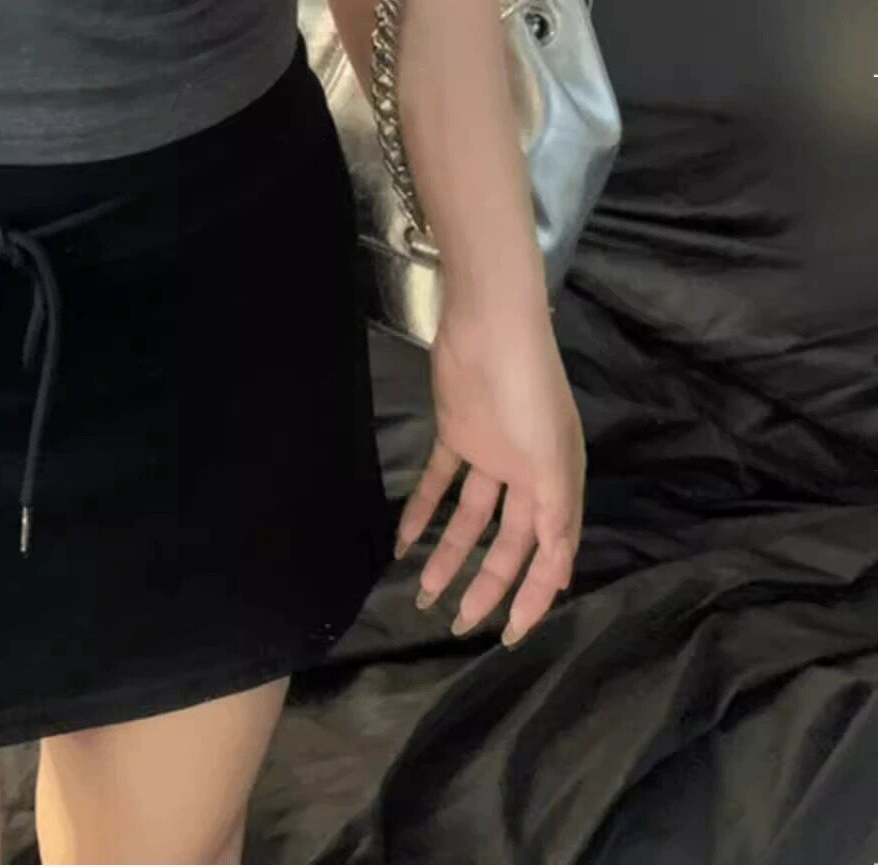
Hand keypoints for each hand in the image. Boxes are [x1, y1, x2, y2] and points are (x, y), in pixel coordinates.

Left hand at [394, 300, 584, 645]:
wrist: (490, 328)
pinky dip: (421, 512)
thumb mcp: (553, 460)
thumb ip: (557, 517)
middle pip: (506, 545)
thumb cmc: (528, 392)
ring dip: (449, 556)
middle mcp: (527, 477)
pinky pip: (437, 484)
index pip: (547, 555)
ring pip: (469, 521)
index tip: (510, 637)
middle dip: (484, 586)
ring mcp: (491, 456)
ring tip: (424, 594)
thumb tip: (561, 575)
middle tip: (456, 624)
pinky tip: (403, 542)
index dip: (532, 598)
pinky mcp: (457, 435)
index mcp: (558, 486)